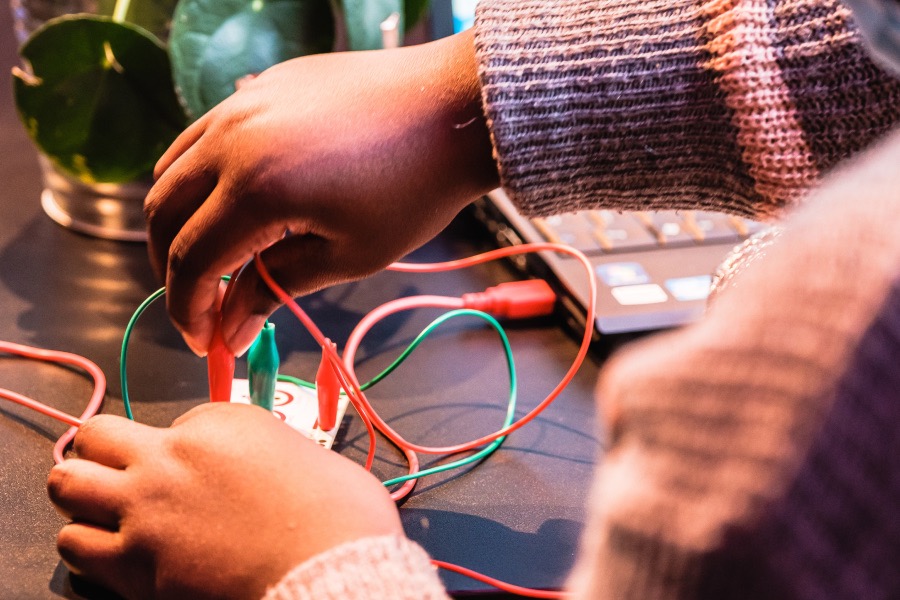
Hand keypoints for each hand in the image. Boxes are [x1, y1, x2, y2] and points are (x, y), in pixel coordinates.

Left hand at [47, 403, 401, 599]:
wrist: (329, 570)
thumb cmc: (338, 518)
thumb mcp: (308, 457)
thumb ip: (269, 449)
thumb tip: (262, 469)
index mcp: (221, 424)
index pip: (177, 421)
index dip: (187, 446)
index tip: (202, 468)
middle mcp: (173, 457)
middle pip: (97, 434)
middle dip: (106, 451)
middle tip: (126, 473)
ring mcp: (146, 509)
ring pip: (67, 484)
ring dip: (85, 496)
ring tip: (110, 512)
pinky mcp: (133, 565)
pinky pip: (74, 546)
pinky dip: (88, 547)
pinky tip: (115, 554)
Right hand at [145, 29, 497, 356]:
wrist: (456, 112)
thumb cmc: (415, 188)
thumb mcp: (348, 255)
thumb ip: (274, 288)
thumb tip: (230, 329)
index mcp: (254, 188)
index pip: (190, 259)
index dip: (188, 310)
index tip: (206, 341)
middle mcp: (232, 138)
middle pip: (162, 213)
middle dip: (172, 270)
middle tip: (203, 306)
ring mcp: (242, 103)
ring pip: (173, 170)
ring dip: (179, 221)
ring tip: (213, 259)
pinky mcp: (260, 86)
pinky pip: (203, 136)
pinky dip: (199, 178)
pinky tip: (230, 203)